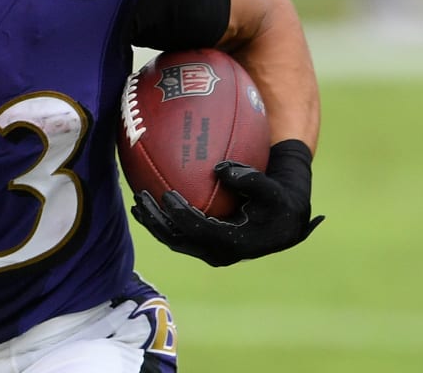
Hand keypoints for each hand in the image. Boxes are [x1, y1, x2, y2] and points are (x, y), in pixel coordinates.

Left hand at [132, 139, 323, 266]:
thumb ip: (250, 179)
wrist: (285, 223)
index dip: (180, 214)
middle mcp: (218, 253)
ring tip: (138, 203)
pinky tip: (148, 205)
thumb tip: (219, 168)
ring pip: (174, 240)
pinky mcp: (205, 246)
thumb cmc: (279, 202)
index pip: (198, 229)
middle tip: (141, 198)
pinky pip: (178, 235)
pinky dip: (162, 222)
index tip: (166, 194)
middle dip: (156, 220)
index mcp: (233, 243)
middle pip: (178, 239)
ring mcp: (210, 252)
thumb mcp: (272, 189)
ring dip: (154, 223)